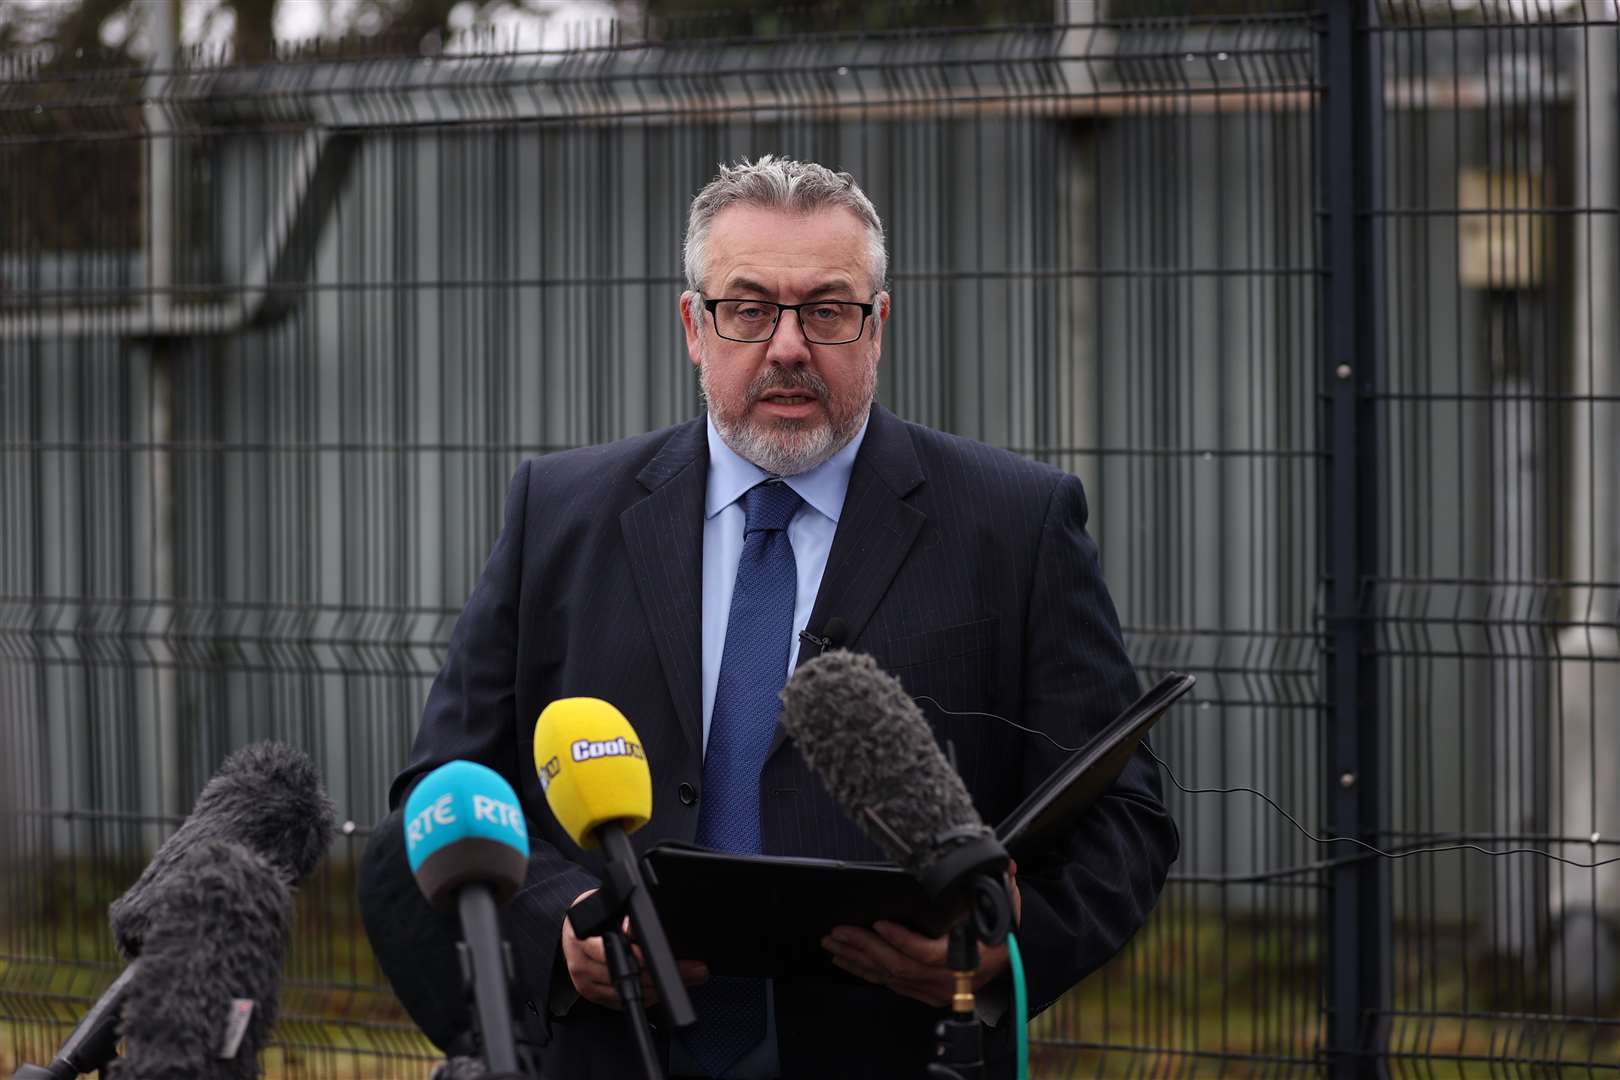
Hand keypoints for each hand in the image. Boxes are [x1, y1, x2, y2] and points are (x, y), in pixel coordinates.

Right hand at [561, 889, 708, 1008]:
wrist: (571, 933)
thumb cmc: (592, 917)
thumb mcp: (605, 906)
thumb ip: (622, 914)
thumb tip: (635, 926)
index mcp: (581, 937)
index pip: (610, 950)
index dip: (637, 956)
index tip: (660, 958)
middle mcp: (581, 963)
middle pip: (625, 975)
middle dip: (660, 973)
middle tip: (694, 970)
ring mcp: (586, 982)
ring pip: (628, 991)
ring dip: (660, 988)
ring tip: (688, 977)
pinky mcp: (593, 996)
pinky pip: (623, 1002)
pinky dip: (647, 996)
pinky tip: (663, 988)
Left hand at [820, 863, 1021, 1008]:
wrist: (1010, 961)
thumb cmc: (1003, 933)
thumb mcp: (1005, 907)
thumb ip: (1000, 886)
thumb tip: (1003, 865)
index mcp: (967, 960)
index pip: (927, 954)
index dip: (901, 940)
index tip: (879, 923)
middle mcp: (948, 980)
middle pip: (899, 966)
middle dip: (865, 948)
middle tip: (840, 932)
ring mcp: (935, 990)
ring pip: (890, 977)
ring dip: (859, 960)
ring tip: (834, 944)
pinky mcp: (925, 994)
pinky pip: (891, 985)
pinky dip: (867, 972)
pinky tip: (849, 961)